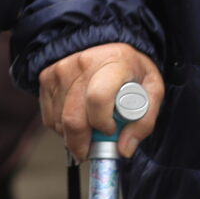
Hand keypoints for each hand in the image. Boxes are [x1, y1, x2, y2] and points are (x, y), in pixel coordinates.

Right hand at [40, 43, 165, 161]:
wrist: (108, 47)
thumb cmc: (132, 71)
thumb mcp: (152, 91)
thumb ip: (144, 122)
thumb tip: (124, 149)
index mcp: (115, 62)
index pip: (98, 98)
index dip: (102, 124)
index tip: (111, 131)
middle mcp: (84, 63)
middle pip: (73, 117)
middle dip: (81, 144)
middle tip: (91, 151)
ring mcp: (62, 69)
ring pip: (59, 122)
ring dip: (72, 136)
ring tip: (89, 127)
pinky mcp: (47, 77)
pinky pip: (49, 117)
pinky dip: (62, 127)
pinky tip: (77, 118)